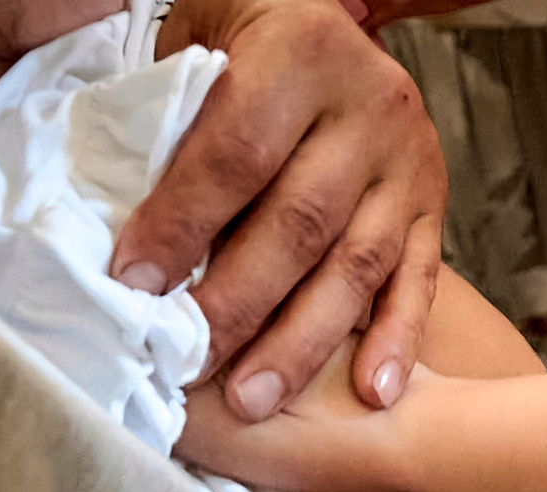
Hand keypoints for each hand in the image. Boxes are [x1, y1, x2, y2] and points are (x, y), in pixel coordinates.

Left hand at [115, 0, 445, 419]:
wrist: (320, 17)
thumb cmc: (236, 37)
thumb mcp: (193, 39)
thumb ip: (166, 112)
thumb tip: (112, 216)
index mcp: (302, 51)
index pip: (236, 154)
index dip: (183, 225)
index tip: (134, 285)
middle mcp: (369, 105)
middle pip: (300, 223)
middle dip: (240, 303)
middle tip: (191, 363)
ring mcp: (409, 161)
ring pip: (356, 264)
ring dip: (304, 341)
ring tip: (254, 398)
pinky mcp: (434, 204)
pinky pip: (419, 281)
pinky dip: (397, 340)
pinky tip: (372, 393)